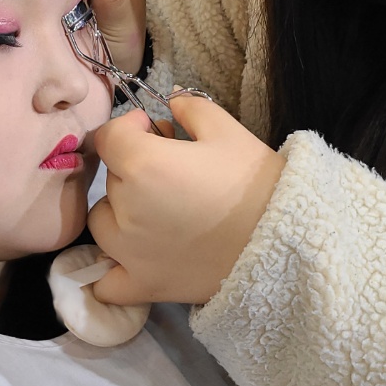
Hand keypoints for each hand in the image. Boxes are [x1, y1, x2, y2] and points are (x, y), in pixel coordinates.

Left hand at [89, 92, 283, 305]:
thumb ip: (191, 108)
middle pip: (113, 178)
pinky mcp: (142, 285)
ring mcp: (129, 252)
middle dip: (135, 167)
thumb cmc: (255, 183)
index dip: (131, 127)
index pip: (109, 136)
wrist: (283, 242)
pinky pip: (105, 283)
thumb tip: (170, 100)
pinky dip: (110, 270)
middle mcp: (126, 208)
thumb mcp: (227, 130)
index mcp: (142, 165)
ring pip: (102, 222)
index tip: (158, 130)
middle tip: (173, 169)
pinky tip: (130, 259)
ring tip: (156, 211)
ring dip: (120, 212)